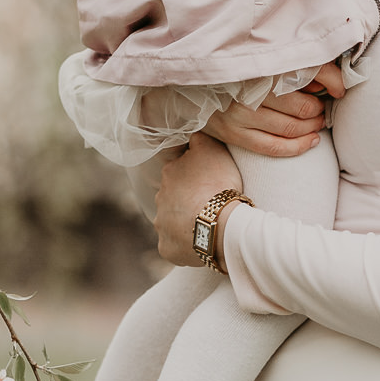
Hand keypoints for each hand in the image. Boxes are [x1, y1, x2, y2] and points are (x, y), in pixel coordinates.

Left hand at [155, 135, 241, 265]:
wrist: (220, 223)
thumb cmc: (218, 184)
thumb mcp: (212, 149)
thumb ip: (199, 139)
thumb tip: (192, 132)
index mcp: (169, 174)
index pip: (179, 171)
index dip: (194, 177)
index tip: (208, 183)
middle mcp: (159, 199)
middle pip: (173, 197)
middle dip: (186, 200)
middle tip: (208, 204)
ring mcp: (161, 225)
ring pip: (171, 222)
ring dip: (184, 222)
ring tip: (206, 226)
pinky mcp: (165, 248)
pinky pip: (174, 245)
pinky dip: (184, 245)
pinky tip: (200, 244)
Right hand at [203, 62, 344, 157]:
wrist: (192, 85)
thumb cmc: (237, 71)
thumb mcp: (265, 60)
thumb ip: (301, 65)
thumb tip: (335, 83)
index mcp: (259, 66)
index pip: (308, 73)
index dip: (331, 83)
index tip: (339, 88)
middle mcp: (248, 90)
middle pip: (300, 106)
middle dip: (319, 109)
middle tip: (323, 106)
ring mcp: (239, 114)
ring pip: (289, 128)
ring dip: (311, 127)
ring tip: (318, 122)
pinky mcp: (233, 133)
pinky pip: (273, 148)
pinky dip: (297, 147)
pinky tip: (311, 141)